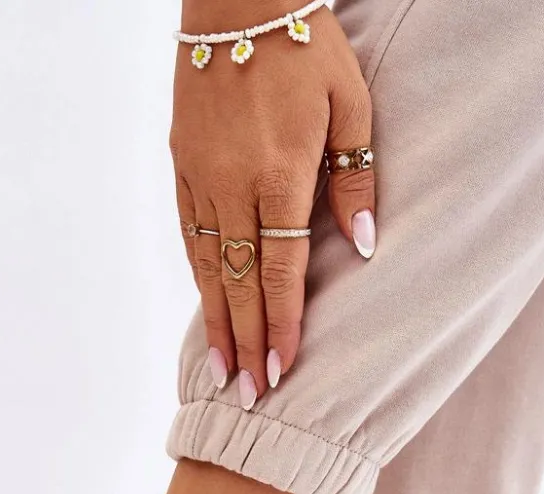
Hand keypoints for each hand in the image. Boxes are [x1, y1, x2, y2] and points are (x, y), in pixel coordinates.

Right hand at [170, 0, 374, 407]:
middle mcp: (232, 184)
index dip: (283, 324)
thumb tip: (361, 247)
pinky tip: (206, 309)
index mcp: (279, 173)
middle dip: (247, 343)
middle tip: (250, 397)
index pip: (281, 270)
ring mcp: (200, 177)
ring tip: (222, 371)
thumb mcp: (351, 104)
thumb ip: (356, 179)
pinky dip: (199, 279)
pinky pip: (189, 235)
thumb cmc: (308, 46)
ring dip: (217, 323)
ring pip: (207, 267)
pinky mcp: (182, 166)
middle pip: (239, 282)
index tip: (283, 370)